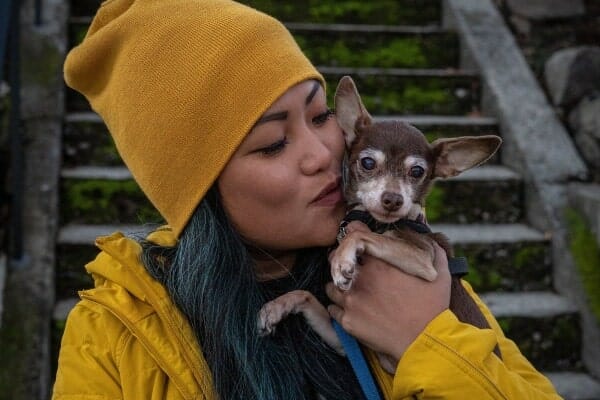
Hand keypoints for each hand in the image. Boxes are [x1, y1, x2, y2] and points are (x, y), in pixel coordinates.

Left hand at [326, 222, 450, 363]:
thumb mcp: (439, 274)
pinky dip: (338, 308)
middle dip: (341, 262)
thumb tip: (431, 240)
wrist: (424, 342)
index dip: (354, 238)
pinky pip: (333, 310)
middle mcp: (360, 279)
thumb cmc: (433, 308)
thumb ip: (434, 252)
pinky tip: (350, 309)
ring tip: (350, 291)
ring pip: (331, 286)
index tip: (358, 244)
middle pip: (335, 260)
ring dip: (338, 286)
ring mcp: (351, 301)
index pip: (354, 237)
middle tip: (351, 269)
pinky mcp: (348, 321)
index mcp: (379, 263)